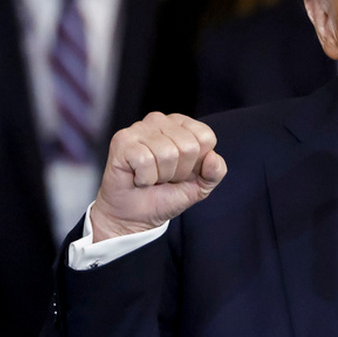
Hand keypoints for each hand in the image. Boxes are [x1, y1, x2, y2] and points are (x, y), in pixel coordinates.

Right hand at [92, 112, 226, 241]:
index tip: (182, 171)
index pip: (206, 137)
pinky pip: (145, 160)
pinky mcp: (122, 140)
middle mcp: (160, 121)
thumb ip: (216, 171)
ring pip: (167, 153)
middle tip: (164, 177)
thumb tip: (212, 157)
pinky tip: (138, 177)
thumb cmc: (166, 195)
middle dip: (179, 171)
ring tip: (151, 177)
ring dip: (160, 175)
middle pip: (188, 146)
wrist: (136, 215)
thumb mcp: (201, 186)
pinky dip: (145, 177)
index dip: (197, 163)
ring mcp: (139, 128)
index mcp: (182, 125)